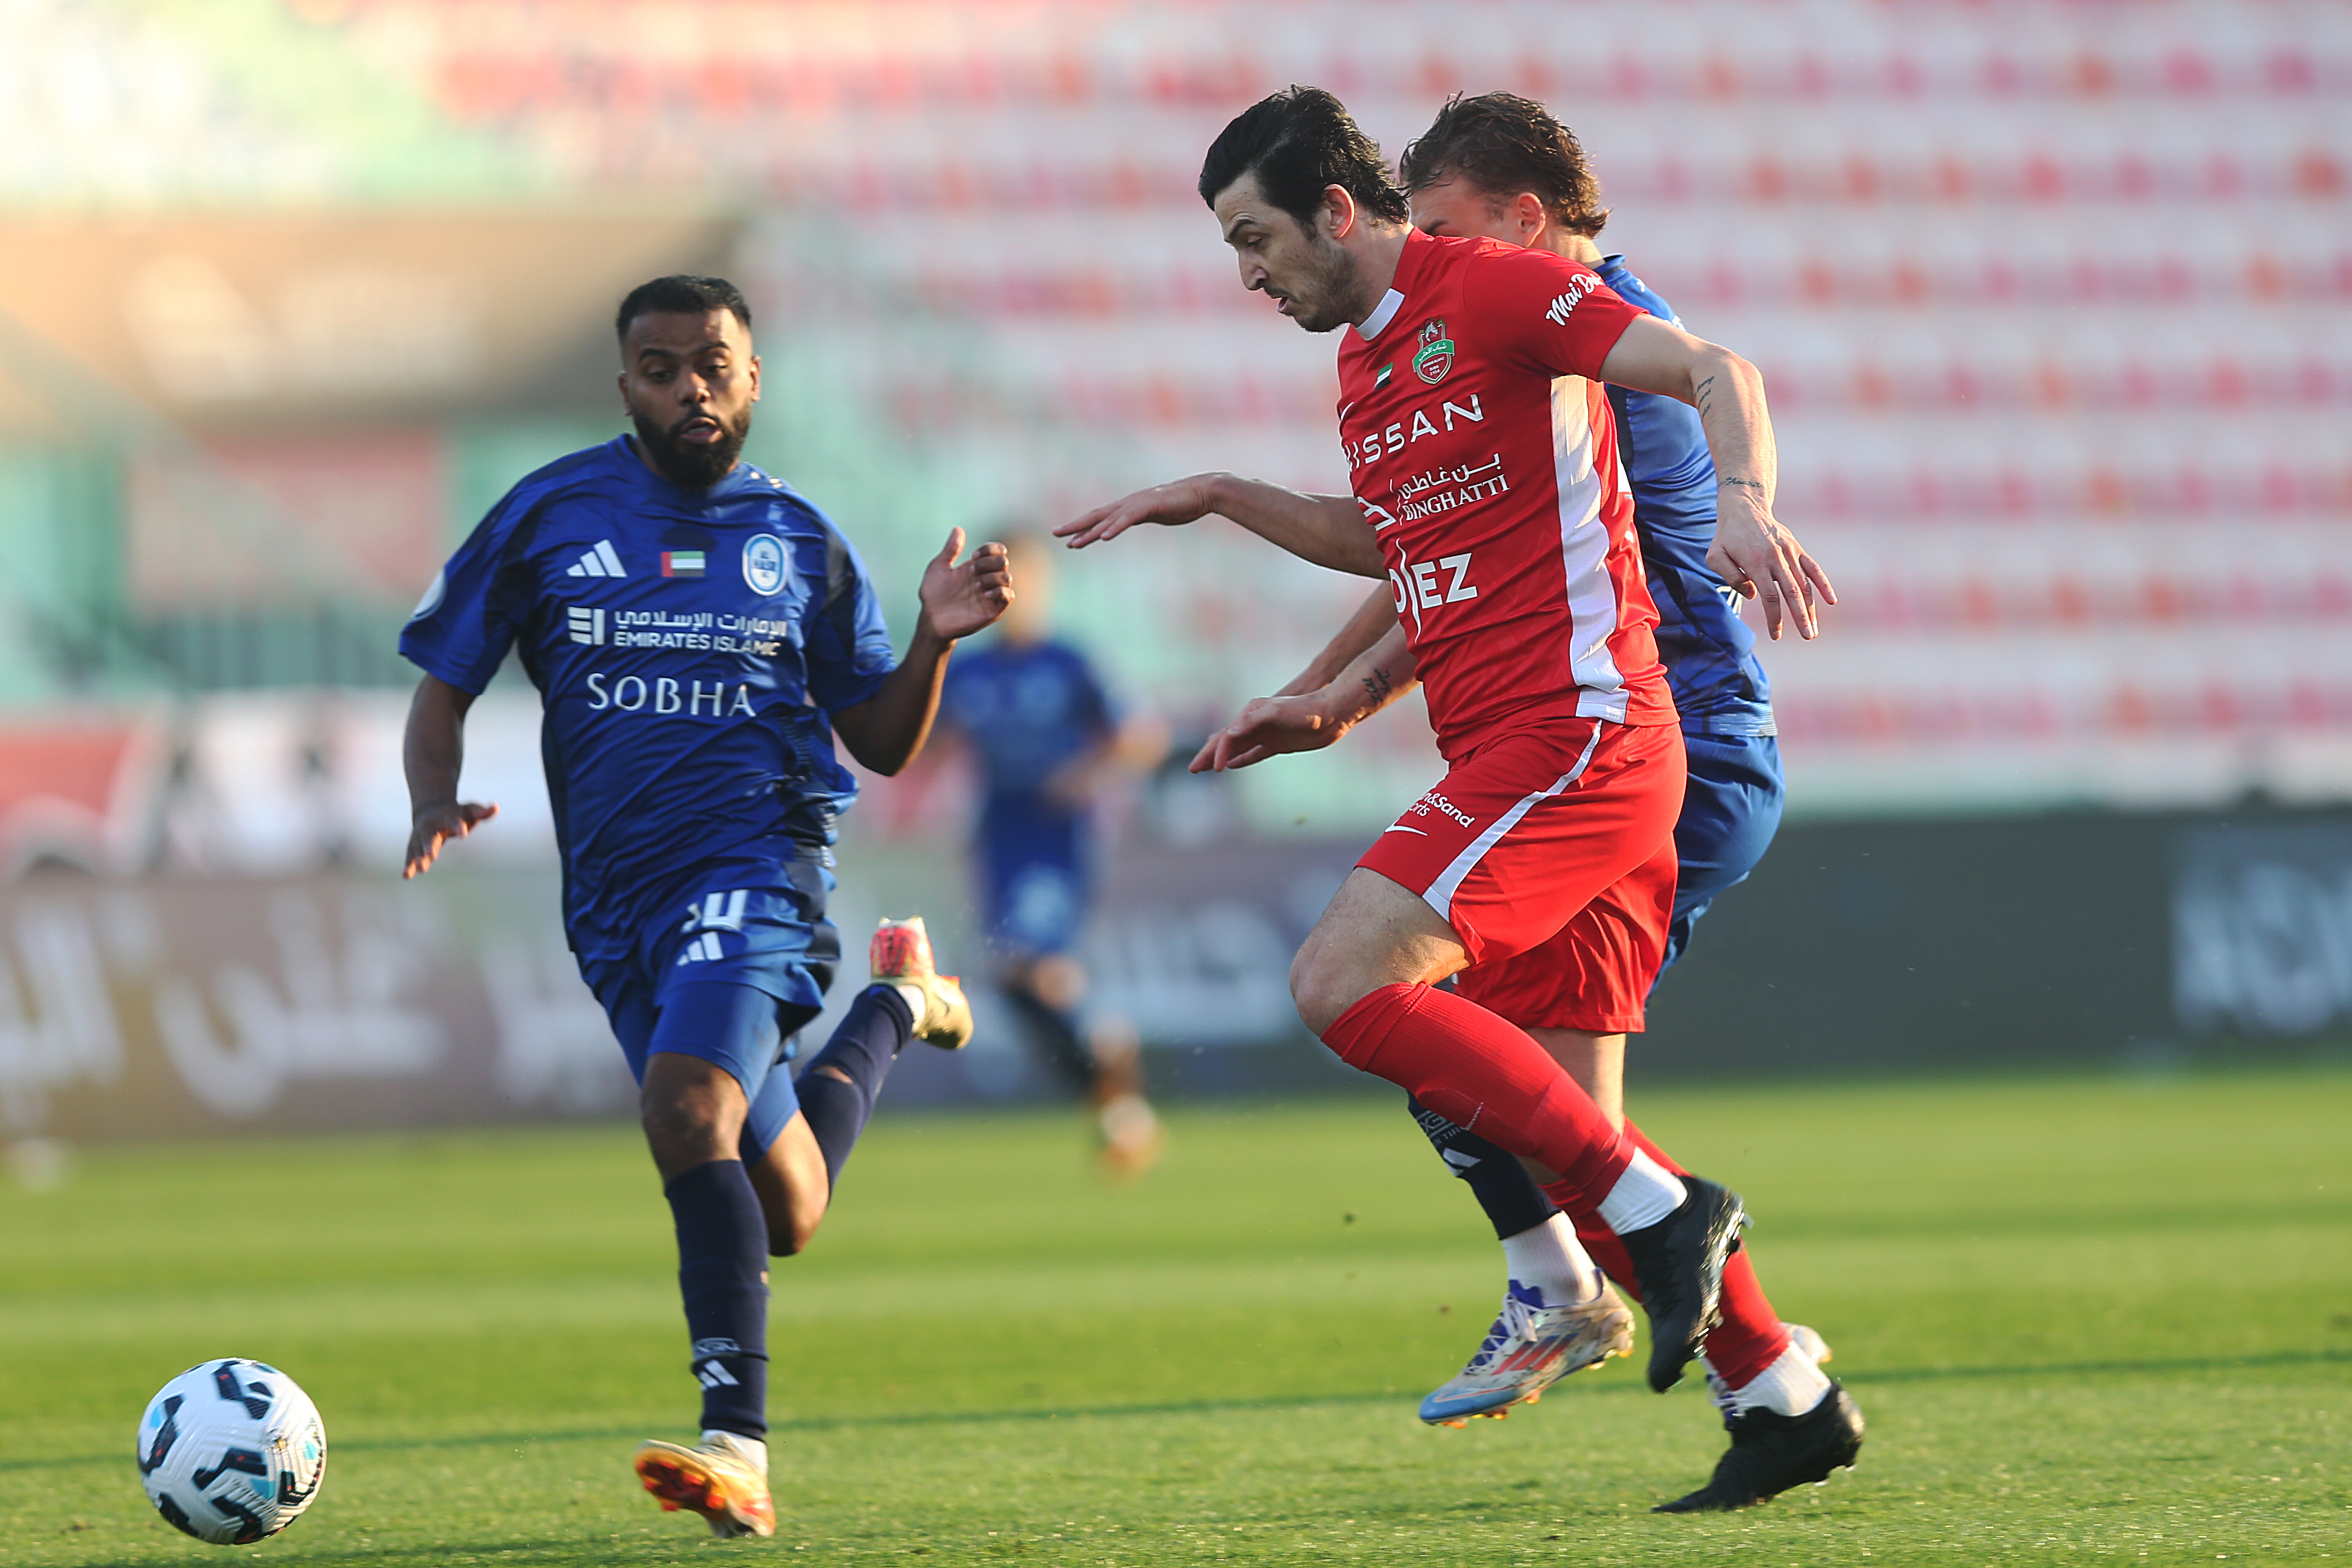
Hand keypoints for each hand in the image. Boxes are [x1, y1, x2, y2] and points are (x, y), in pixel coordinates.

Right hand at [405, 800, 496, 878]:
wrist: (430, 809)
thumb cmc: (456, 813)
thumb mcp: (470, 809)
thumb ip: (482, 811)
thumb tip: (495, 807)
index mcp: (446, 817)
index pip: (453, 821)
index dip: (458, 826)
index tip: (463, 833)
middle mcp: (431, 826)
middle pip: (430, 836)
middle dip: (430, 845)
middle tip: (432, 854)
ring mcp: (421, 836)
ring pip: (418, 847)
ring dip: (419, 857)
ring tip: (421, 869)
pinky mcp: (414, 845)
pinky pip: (410, 855)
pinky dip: (408, 865)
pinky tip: (406, 876)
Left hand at [918, 528, 1012, 641]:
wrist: (932, 619)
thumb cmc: (933, 595)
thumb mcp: (938, 567)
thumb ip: (950, 549)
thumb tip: (958, 529)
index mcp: (976, 567)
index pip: (996, 551)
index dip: (989, 549)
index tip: (973, 557)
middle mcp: (986, 579)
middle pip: (1003, 561)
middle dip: (989, 562)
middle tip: (972, 571)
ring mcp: (991, 594)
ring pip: (1007, 577)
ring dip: (992, 577)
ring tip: (976, 586)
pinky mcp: (993, 609)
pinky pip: (1009, 596)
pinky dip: (1001, 591)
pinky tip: (985, 594)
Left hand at [1055, 474, 1219, 548]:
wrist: (1203, 492)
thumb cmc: (1183, 503)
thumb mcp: (1157, 514)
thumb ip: (1142, 517)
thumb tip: (1133, 522)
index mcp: (1130, 507)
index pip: (1100, 517)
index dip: (1082, 526)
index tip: (1066, 535)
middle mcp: (1129, 504)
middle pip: (1096, 516)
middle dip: (1075, 526)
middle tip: (1055, 534)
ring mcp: (1138, 504)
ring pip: (1108, 520)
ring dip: (1090, 532)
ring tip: (1073, 543)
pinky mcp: (1149, 507)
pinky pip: (1128, 520)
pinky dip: (1115, 528)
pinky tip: (1104, 537)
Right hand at [1189, 693, 1347, 772]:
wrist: (1332, 714)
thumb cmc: (1306, 710)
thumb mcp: (1276, 712)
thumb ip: (1252, 721)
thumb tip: (1229, 734)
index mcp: (1250, 714)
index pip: (1227, 736)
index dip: (1217, 752)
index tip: (1214, 768)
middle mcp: (1254, 723)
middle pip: (1226, 742)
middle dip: (1209, 755)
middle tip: (1192, 769)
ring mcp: (1266, 734)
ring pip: (1237, 748)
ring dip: (1221, 758)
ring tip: (1207, 768)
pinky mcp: (1278, 744)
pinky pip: (1254, 753)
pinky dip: (1242, 759)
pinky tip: (1233, 765)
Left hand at [1707, 496, 1836, 639]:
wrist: (1745, 508)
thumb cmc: (1727, 537)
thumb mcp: (1715, 556)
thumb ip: (1730, 577)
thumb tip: (1752, 594)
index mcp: (1755, 562)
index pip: (1769, 596)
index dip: (1775, 618)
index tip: (1776, 635)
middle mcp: (1776, 557)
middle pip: (1792, 592)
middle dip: (1800, 617)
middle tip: (1808, 637)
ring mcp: (1789, 552)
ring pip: (1804, 583)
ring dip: (1811, 608)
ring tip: (1813, 629)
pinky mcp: (1796, 548)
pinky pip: (1813, 567)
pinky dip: (1823, 584)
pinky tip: (1831, 600)